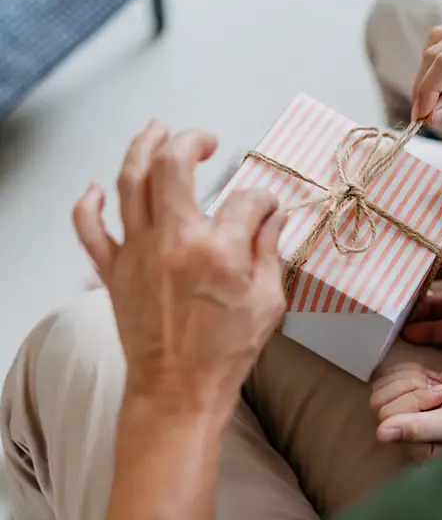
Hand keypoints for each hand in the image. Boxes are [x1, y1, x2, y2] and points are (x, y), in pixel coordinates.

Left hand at [72, 120, 287, 415]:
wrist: (179, 390)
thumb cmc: (225, 352)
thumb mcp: (268, 303)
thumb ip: (270, 251)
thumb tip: (274, 216)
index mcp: (219, 251)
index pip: (246, 200)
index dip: (263, 198)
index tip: (267, 208)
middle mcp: (174, 243)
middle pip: (172, 166)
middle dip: (191, 142)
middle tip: (205, 140)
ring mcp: (137, 254)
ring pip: (130, 182)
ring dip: (143, 147)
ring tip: (157, 129)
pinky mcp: (113, 271)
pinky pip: (90, 228)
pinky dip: (89, 202)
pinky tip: (97, 187)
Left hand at [370, 363, 441, 460]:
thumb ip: (418, 428)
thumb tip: (381, 434)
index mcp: (414, 448)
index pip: (386, 416)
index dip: (414, 400)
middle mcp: (406, 433)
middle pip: (379, 401)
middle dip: (413, 387)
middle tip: (441, 392)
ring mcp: (406, 412)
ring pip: (382, 386)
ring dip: (412, 378)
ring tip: (439, 387)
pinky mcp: (409, 392)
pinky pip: (391, 375)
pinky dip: (412, 370)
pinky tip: (433, 379)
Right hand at [412, 18, 441, 123]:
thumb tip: (431, 116)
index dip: (428, 91)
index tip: (422, 118)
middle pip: (434, 52)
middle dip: (423, 86)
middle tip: (423, 116)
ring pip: (434, 43)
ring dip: (426, 73)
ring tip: (431, 101)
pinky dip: (435, 62)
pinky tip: (440, 84)